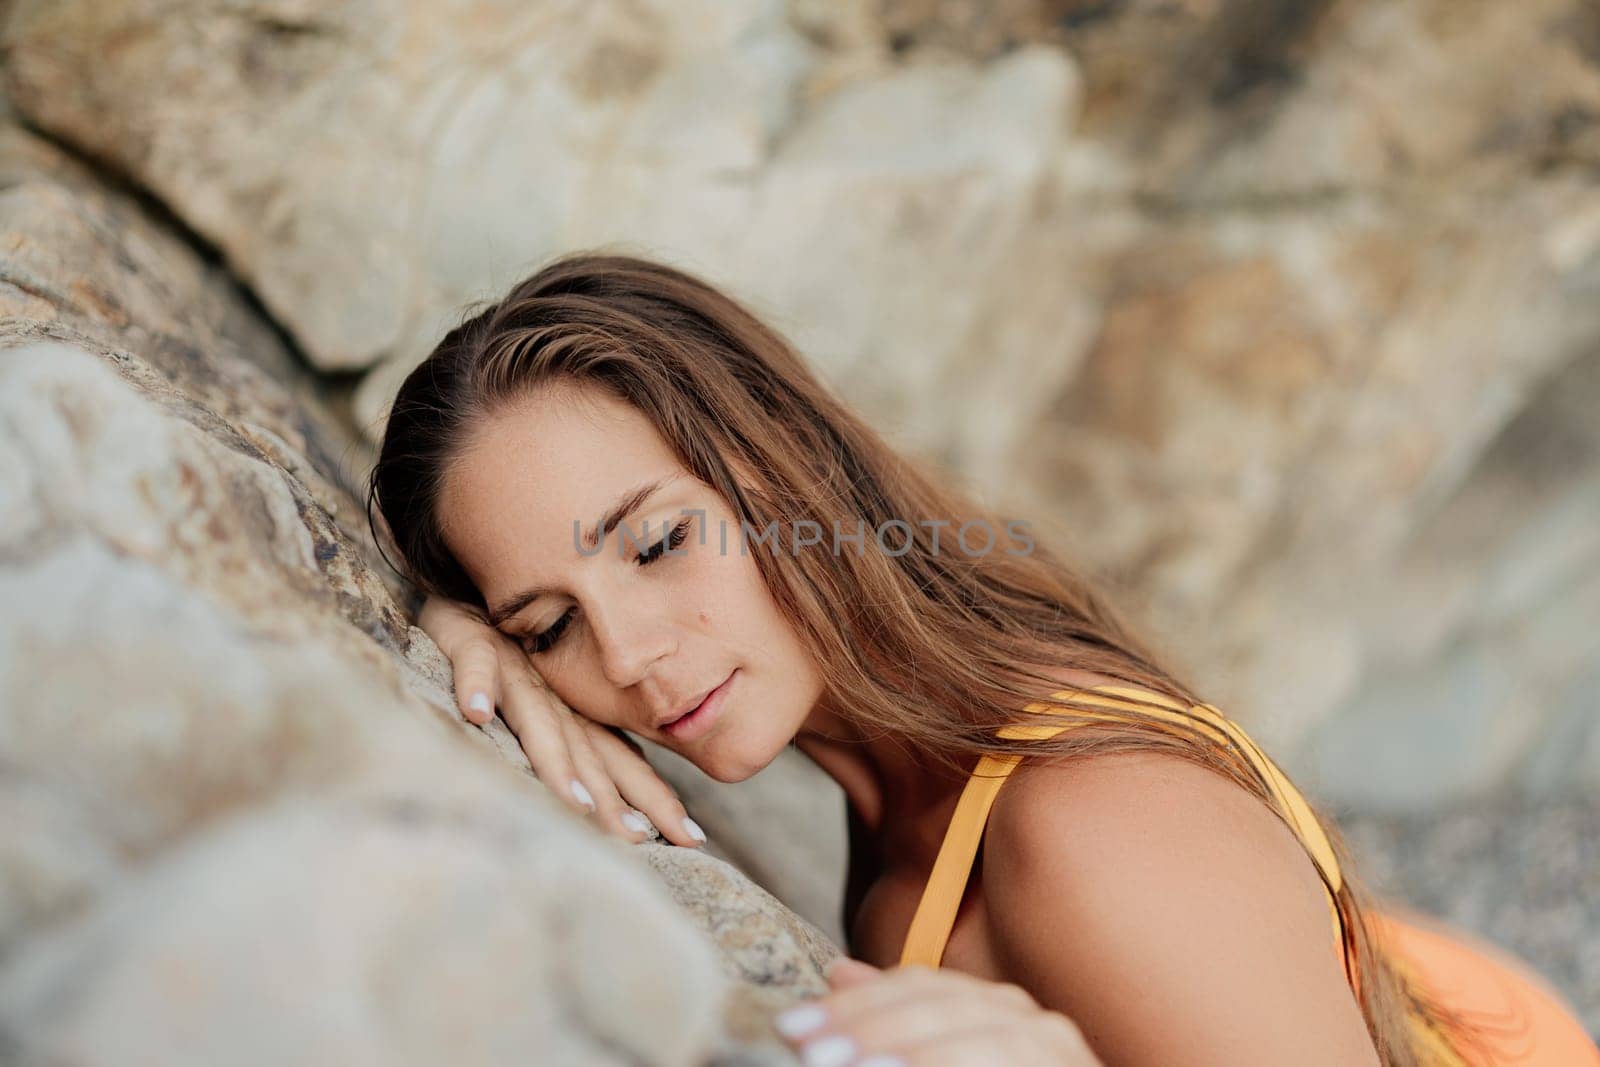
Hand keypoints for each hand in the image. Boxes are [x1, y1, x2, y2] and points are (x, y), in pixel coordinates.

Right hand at [416, 594, 707, 848]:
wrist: (468, 589)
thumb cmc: (511, 649)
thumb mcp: (548, 699)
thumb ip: (580, 743)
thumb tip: (612, 805)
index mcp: (576, 713)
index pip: (620, 762)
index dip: (653, 798)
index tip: (692, 838)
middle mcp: (554, 698)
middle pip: (587, 755)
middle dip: (612, 800)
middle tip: (640, 839)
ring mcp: (515, 672)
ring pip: (538, 721)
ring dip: (555, 761)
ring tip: (577, 803)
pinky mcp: (474, 643)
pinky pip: (476, 665)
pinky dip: (476, 686)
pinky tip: (477, 713)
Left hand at [772, 957, 1100, 1066]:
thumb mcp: (936, 1065)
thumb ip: (899, 1032)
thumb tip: (840, 971)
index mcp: (1000, 1013)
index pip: (922, 987)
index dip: (855, 1003)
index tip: (792, 1028)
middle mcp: (1039, 1027)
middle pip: (946, 1007)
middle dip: (870, 1027)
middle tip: (807, 1052)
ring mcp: (1064, 1057)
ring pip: (985, 1041)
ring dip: (910, 1053)